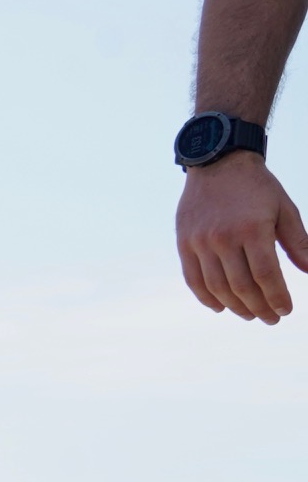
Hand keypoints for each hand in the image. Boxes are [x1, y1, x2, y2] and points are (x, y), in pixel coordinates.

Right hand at [178, 156, 307, 320]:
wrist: (218, 163)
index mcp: (253, 229)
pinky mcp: (185, 243)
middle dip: (259, 307)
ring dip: (236, 307)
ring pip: (218, 287)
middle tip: (271, 318)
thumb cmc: (257, 187)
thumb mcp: (284, 210)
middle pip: (242, 286)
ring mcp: (201, 242)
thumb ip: (298, 242)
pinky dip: (207, 298)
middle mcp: (224, 238)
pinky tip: (221, 307)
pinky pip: (194, 279)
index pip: (266, 275)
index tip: (286, 310)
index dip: (277, 297)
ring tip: (250, 315)